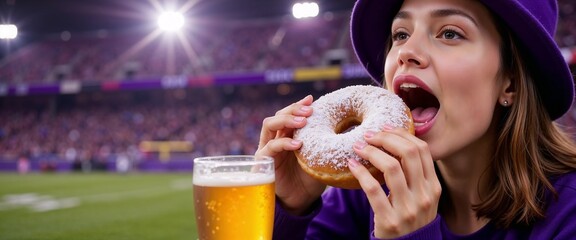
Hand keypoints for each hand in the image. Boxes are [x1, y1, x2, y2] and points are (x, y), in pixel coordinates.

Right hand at [255, 95, 326, 214]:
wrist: (301, 200)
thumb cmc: (311, 177)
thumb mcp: (320, 155)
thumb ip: (325, 141)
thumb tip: (349, 125)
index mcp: (287, 134)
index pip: (288, 113)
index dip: (298, 104)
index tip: (312, 99)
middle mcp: (275, 138)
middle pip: (278, 115)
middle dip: (293, 109)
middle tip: (309, 110)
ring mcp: (267, 149)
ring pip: (269, 125)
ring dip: (286, 120)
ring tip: (303, 122)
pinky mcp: (263, 162)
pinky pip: (270, 147)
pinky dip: (283, 143)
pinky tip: (298, 145)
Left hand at [348, 126, 440, 237]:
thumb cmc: (409, 219)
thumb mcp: (421, 197)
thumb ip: (414, 175)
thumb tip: (394, 142)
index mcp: (433, 186)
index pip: (423, 150)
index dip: (402, 134)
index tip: (385, 128)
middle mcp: (425, 196)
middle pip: (408, 153)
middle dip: (386, 138)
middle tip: (369, 136)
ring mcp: (409, 209)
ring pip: (392, 168)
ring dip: (372, 152)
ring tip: (359, 148)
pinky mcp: (390, 221)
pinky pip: (373, 190)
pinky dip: (360, 173)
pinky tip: (352, 165)